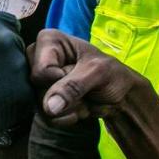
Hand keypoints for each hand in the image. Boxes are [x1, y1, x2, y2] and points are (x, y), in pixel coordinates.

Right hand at [27, 29, 154, 126]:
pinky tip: (79, 107)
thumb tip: (49, 107)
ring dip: (70, 107)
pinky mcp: (43, 100)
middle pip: (38, 89)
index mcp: (48, 40)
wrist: (120, 95)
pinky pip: (48, 118)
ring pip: (43, 106)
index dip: (61, 79)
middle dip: (66, 95)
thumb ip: (72, 86)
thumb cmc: (110, 74)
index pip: (41, 71)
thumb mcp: (96, 73)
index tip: (79, 72)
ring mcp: (39, 82)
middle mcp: (38, 58)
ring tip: (84, 96)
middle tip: (84, 86)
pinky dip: (68, 117)